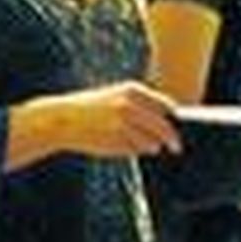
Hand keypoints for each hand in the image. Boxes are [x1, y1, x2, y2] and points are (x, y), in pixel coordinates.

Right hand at [26, 80, 181, 163]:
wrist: (64, 119)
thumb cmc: (91, 107)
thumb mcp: (116, 95)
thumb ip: (141, 104)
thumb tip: (169, 119)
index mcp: (132, 91)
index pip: (166, 106)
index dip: (173, 118)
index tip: (175, 125)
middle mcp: (130, 106)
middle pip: (164, 127)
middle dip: (172, 139)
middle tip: (176, 147)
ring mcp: (124, 125)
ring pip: (151, 143)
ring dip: (151, 146)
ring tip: (134, 141)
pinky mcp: (116, 142)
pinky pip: (136, 151)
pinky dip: (135, 151)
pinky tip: (121, 144)